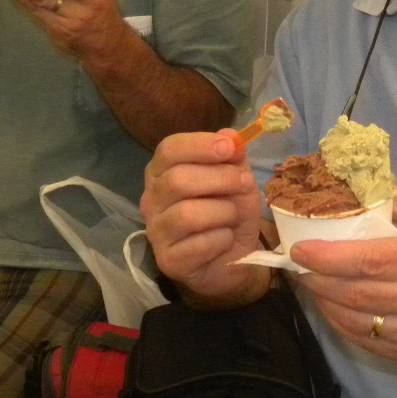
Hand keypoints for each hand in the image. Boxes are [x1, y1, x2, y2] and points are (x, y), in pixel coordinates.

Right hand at [142, 130, 269, 307]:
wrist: (233, 258)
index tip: (229, 148)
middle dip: (220, 179)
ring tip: (233, 217)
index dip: (199, 145)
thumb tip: (230, 136)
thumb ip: (232, 158)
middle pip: (177, 180)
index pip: (169, 149)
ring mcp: (155, 231)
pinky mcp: (167, 261)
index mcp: (163, 171)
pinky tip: (225, 239)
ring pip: (188, 214)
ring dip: (223, 212)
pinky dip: (222, 239)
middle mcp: (151, 199)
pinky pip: (199, 244)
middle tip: (245, 184)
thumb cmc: (228, 212)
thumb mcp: (237, 179)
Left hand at [291, 188, 396, 367]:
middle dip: (317, 278)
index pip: (370, 260)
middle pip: (355, 292)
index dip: (329, 257)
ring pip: (354, 320)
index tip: (300, 248)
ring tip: (311, 283)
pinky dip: (340, 323)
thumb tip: (354, 184)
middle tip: (297, 265)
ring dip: (323, 302)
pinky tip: (332, 307)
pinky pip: (364, 341)